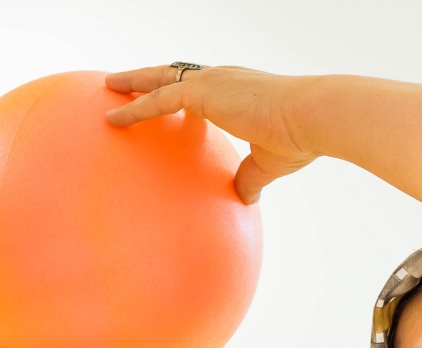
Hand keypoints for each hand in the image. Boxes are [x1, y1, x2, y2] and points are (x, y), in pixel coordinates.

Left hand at [102, 66, 421, 204]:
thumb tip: (243, 199)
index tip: (167, 95)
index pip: (202, 86)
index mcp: (239, 90)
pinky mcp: (204, 93)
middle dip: (150, 76)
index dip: (183, 89)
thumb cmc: (300, 137)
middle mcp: (222, 79)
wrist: (312, 117)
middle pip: (176, 74)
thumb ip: (251, 177)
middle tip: (126, 81)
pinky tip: (113, 118)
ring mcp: (212, 82)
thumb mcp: (269, 163)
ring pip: (161, 78)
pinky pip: (159, 99)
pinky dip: (135, 108)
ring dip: (134, 82)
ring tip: (109, 86)